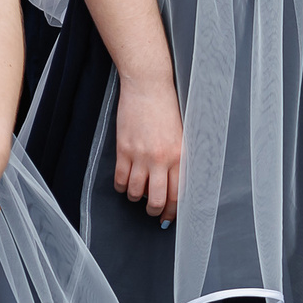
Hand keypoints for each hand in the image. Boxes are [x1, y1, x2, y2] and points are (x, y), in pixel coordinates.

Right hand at [114, 73, 184, 221]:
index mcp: (180, 155)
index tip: (169, 216)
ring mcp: (141, 155)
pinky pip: (120, 179)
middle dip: (155, 210)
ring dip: (136, 197)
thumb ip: (179, 158)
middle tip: (153, 210)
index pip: (178, 193)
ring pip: (135, 192)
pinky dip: (121, 186)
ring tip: (138, 194)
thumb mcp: (182, 134)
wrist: (148, 86)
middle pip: (157, 199)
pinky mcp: (124, 149)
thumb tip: (173, 182)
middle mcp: (161, 159)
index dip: (172, 210)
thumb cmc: (167, 107)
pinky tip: (124, 184)